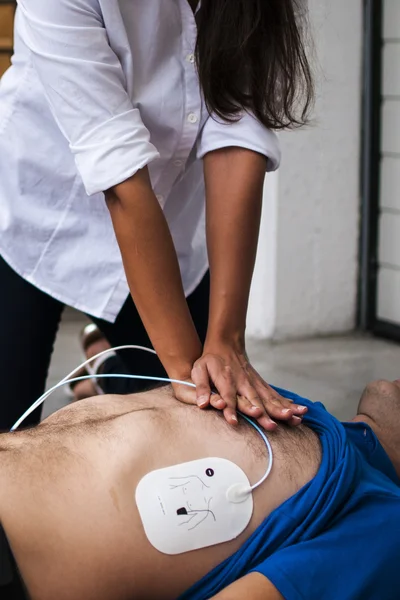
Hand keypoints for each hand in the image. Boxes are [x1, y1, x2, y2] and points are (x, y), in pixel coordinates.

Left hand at [187, 341, 306, 428]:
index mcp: (227, 379)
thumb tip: (201, 404)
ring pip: (269, 398)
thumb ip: (201, 387)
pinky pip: (275, 395)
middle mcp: (244, 382)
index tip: (233, 422)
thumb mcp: (199, 370)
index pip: (228, 396)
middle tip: (272, 426)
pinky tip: (297, 411)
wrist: (226, 345)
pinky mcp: (261, 384)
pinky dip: (286, 404)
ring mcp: (254, 383)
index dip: (230, 409)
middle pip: (254, 400)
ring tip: (294, 419)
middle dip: (264, 414)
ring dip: (281, 409)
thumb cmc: (210, 360)